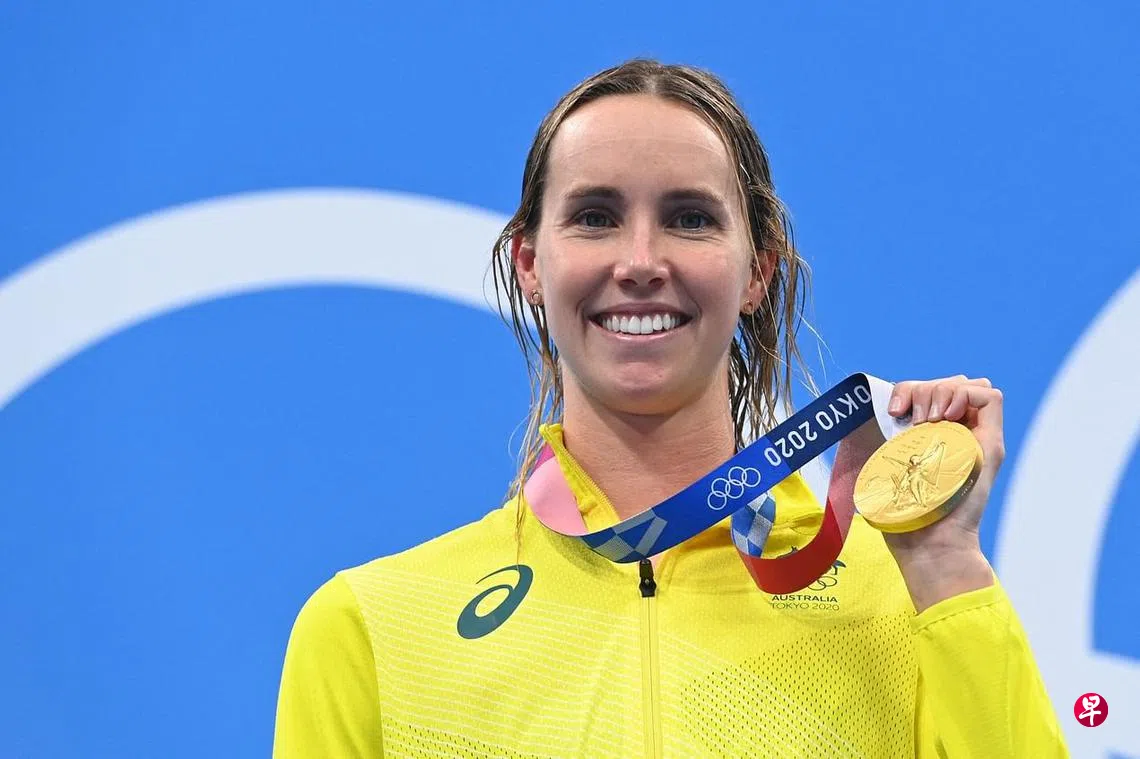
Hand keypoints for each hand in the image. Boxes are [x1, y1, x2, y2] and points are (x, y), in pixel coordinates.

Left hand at [880, 375, 1004, 610]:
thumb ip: (882, 441)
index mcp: (934, 436)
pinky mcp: (991, 445)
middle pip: (949, 383)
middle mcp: (959, 434)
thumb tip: (860, 412)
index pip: (932, 391)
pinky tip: (943, 419)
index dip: (912, 390)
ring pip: (966, 385)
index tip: (894, 412)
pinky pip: (989, 397)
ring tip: (926, 423)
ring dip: (940, 393)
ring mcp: (976, 439)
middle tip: (911, 422)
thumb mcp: (884, 467)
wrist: (928, 543)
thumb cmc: (902, 514)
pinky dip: (963, 395)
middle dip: (923, 390)